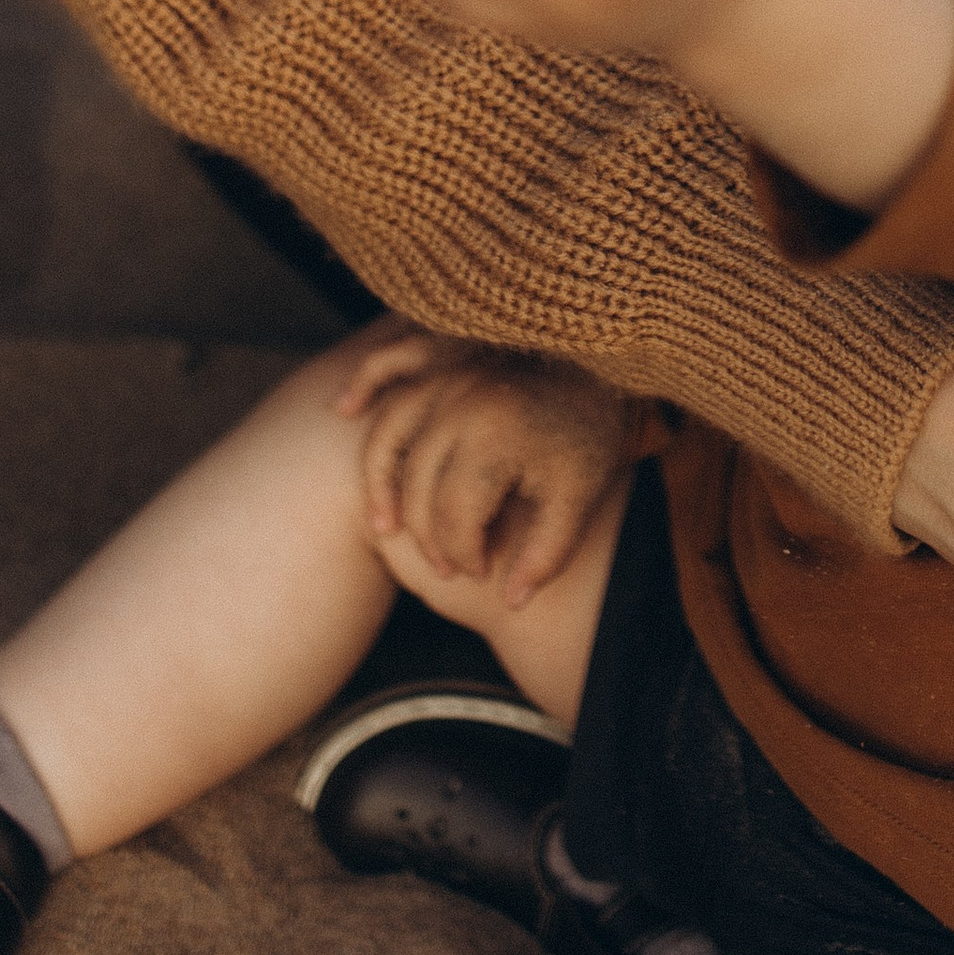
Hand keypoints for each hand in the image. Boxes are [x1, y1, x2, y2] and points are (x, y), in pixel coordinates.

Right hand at [334, 316, 633, 610]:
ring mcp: (449, 369)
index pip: (454, 516)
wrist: (610, 365)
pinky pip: (389, 362)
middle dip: (428, 536)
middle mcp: (462, 400)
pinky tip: (343, 408)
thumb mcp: (580, 500)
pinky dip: (364, 383)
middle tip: (451, 565)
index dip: (465, 555)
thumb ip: (546, 556)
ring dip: (379, 481)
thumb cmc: (592, 436)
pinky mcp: (446, 351)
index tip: (484, 572)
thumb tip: (510, 603)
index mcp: (495, 436)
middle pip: (417, 483)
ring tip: (386, 529)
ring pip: (390, 431)